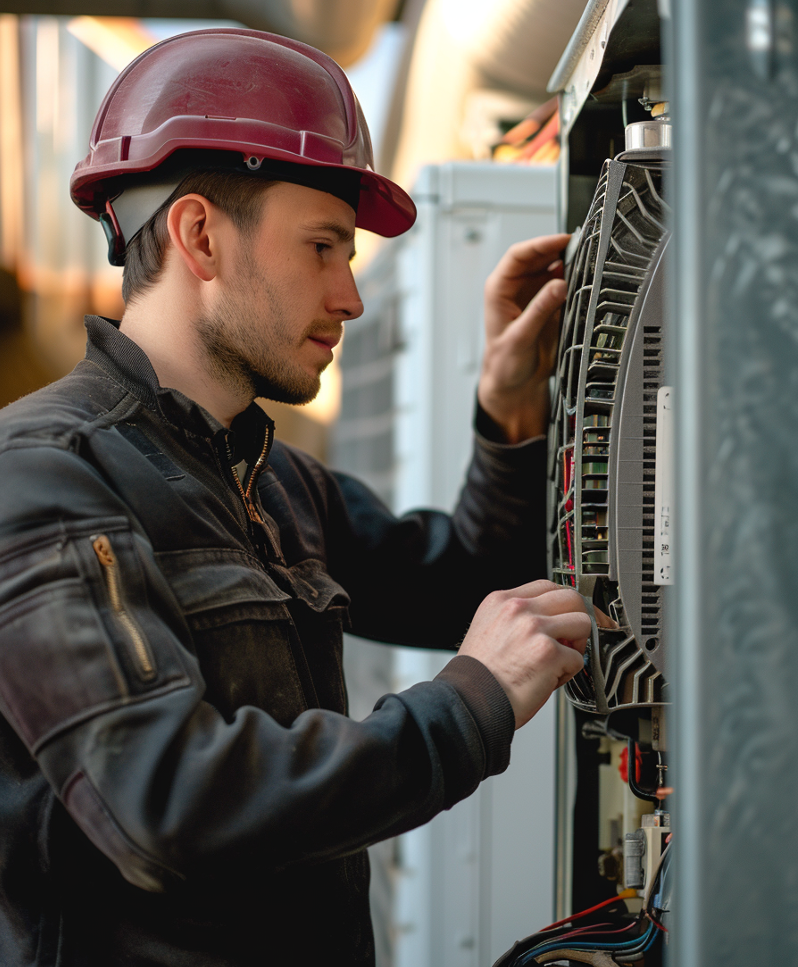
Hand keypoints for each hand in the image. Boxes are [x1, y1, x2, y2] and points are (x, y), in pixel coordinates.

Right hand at [459, 580, 590, 728]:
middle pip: (570, 597)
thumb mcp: (488, 628)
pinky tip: (549, 679)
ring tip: (560, 660)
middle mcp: (518, 609)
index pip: (546, 586)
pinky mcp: (549, 653)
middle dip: (576, 619)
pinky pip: (578, 659)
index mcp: (501, 600)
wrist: (470, 701)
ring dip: (577, 644)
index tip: (564, 616)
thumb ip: (515, 618)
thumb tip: (549, 621)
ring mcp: (534, 628)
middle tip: (571, 639)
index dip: (560, 604)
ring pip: (582, 622)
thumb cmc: (478, 674)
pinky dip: (568, 672)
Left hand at [478, 233, 570, 442]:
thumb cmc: (505, 363)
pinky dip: (571, 279)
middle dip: (557, 248)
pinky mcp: (545, 304)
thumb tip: (558, 285)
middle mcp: (514, 288)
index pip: (518, 255)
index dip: (541, 243)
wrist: (513, 384)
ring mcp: (531, 294)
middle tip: (581, 246)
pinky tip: (582, 279)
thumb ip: (539, 311)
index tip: (562, 240)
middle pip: (536, 256)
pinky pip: (559, 283)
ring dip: (566, 262)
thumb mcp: (521, 337)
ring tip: (584, 261)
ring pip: (549, 267)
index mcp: (499, 290)